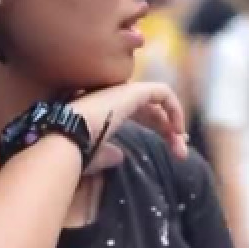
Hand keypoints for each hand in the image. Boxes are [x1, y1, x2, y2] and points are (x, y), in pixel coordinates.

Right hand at [70, 82, 188, 170]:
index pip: (140, 114)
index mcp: (106, 110)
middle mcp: (115, 97)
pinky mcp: (133, 90)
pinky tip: (177, 129)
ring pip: (159, 103)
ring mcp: (123, 91)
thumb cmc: (74, 149)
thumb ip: (108, 154)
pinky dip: (174, 108)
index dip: (158, 129)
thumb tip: (119, 157)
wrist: (67, 137)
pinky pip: (163, 93)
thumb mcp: (94, 154)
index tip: (172, 148)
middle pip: (151, 110)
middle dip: (168, 130)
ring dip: (173, 123)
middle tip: (181, 151)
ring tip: (181, 146)